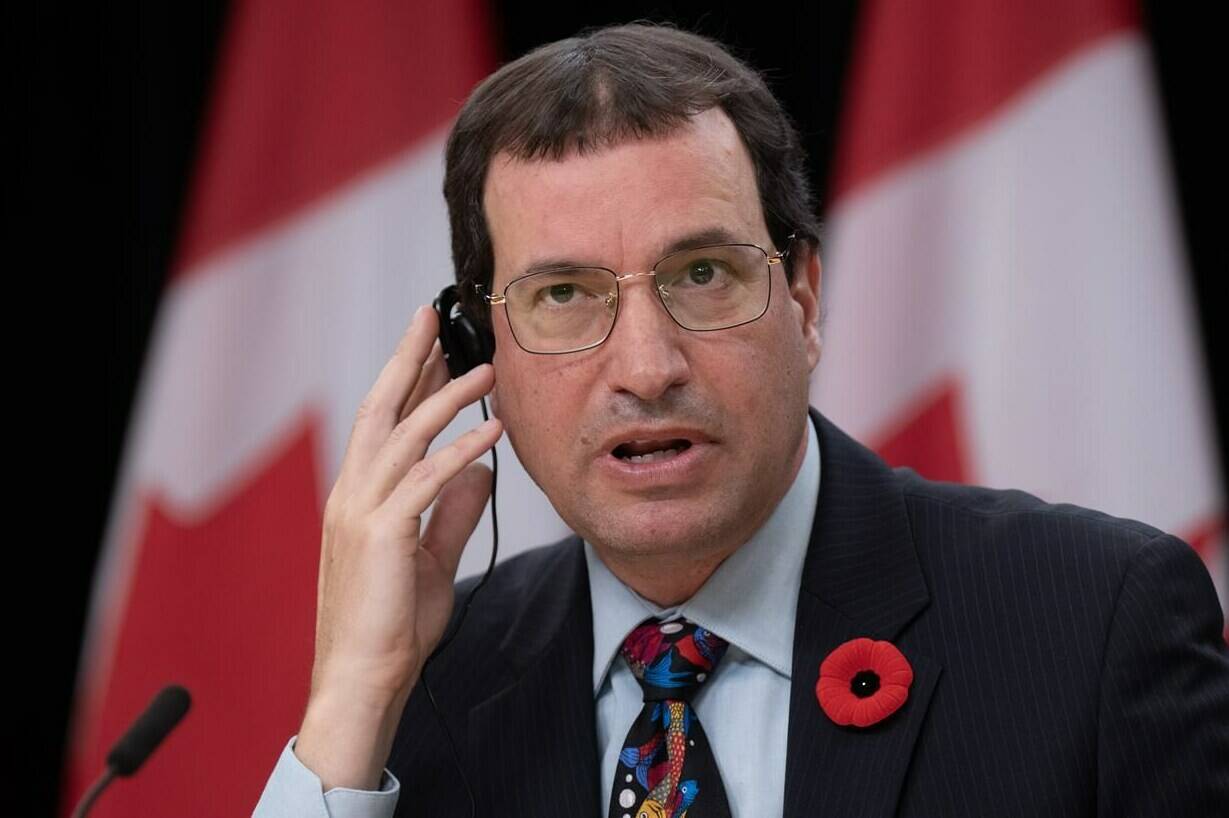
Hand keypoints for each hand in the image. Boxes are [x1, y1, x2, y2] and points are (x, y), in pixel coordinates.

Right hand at [295, 304, 500, 789]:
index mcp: (358, 496)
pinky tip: (493, 432)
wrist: (362, 677)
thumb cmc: (392, 624)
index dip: (407, 379)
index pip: (383, 423)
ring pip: (405, 434)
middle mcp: (353, 493)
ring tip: (486, 369)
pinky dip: (462, 450)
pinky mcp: (381, 534)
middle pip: (381, 408)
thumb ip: (452, 512)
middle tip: (432, 315)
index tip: (433, 346)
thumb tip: (480, 470)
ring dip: (447, 396)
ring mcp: (362, 511)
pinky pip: (428, 479)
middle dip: (408, 358)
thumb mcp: (431, 559)